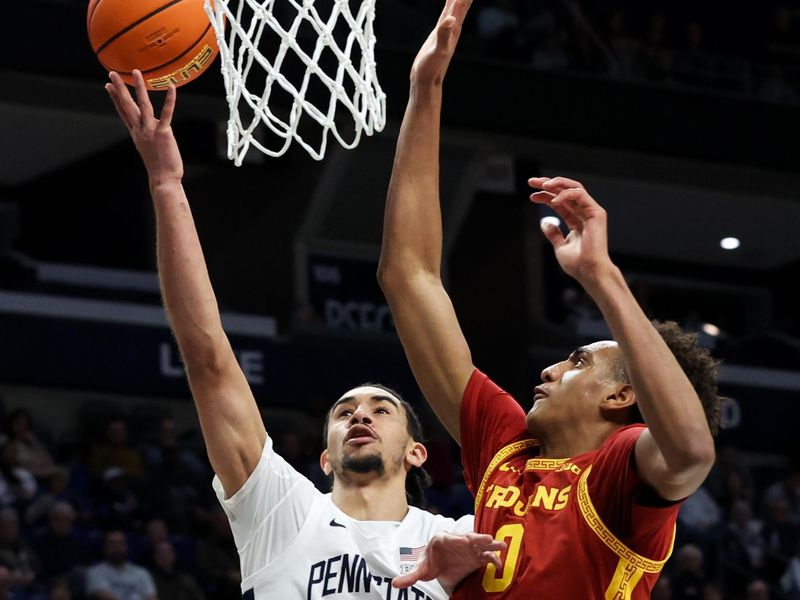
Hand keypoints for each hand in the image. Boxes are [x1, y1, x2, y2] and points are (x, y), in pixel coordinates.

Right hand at [105, 70, 183, 184]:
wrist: (163, 179)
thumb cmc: (159, 165)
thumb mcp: (150, 147)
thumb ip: (150, 134)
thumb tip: (155, 125)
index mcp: (136, 133)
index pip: (123, 112)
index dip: (115, 98)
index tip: (108, 85)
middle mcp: (140, 130)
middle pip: (127, 106)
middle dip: (120, 88)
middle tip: (112, 73)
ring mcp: (150, 131)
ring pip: (143, 105)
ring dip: (139, 87)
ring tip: (136, 72)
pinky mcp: (163, 133)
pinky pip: (166, 114)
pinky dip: (170, 100)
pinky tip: (172, 87)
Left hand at [391, 531, 506, 589]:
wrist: (441, 565)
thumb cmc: (430, 563)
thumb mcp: (420, 570)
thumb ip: (410, 577)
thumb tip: (394, 584)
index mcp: (442, 539)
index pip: (450, 538)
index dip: (458, 539)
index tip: (465, 540)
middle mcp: (458, 540)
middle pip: (469, 537)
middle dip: (478, 538)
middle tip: (488, 538)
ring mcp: (470, 548)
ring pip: (481, 544)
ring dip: (490, 544)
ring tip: (501, 546)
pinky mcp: (477, 557)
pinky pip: (486, 557)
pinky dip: (493, 559)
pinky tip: (499, 564)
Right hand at [409, 0, 470, 87]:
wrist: (426, 81)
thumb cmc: (431, 68)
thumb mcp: (438, 51)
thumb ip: (443, 35)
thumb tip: (451, 20)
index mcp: (454, 27)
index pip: (462, 1)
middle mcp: (454, 25)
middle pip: (464, 1)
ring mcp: (448, 28)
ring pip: (457, 4)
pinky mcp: (440, 31)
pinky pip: (448, 11)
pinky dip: (451, 2)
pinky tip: (452, 0)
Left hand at [529, 176, 614, 284]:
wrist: (589, 271)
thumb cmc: (577, 263)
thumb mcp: (560, 246)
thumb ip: (553, 233)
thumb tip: (544, 222)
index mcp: (576, 220)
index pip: (559, 202)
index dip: (545, 196)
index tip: (531, 196)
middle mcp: (584, 213)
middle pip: (565, 191)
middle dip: (548, 184)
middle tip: (532, 182)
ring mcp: (591, 212)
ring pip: (574, 187)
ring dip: (557, 183)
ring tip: (542, 185)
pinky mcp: (596, 213)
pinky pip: (580, 195)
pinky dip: (565, 194)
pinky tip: (553, 200)